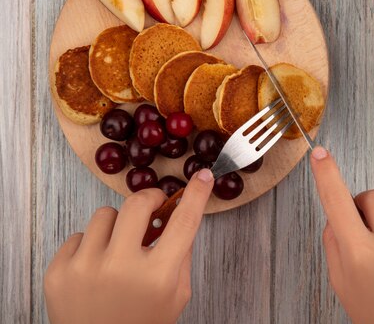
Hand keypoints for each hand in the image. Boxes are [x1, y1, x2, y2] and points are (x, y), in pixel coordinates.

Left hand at [44, 169, 213, 323]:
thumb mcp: (176, 296)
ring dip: (117, 225)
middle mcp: (121, 268)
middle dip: (149, 199)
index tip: (203, 177)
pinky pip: (78, 236)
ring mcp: (85, 269)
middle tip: (153, 207)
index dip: (196, 194)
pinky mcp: (59, 272)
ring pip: (104, 214)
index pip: (184, 222)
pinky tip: (95, 268)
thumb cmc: (142, 323)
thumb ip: (180, 257)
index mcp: (157, 276)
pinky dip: (90, 246)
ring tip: (118, 249)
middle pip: (137, 204)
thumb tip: (178, 215)